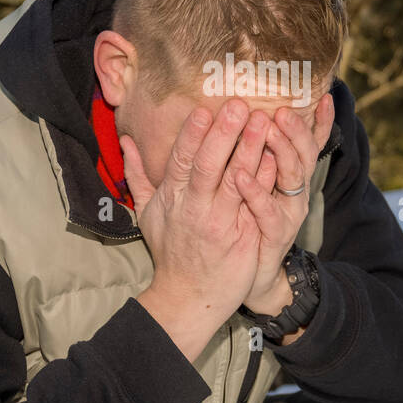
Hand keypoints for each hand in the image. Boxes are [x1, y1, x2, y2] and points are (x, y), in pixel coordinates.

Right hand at [121, 99, 269, 352]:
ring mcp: (219, 224)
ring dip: (250, 150)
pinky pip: (254, 204)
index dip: (192, 135)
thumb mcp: (147, 213)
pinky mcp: (241, 238)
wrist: (187, 298)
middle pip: (209, 166)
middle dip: (224, 134)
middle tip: (239, 105)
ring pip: (236, 181)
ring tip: (264, 122)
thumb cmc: (169, 252)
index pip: (180, 161)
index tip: (203, 108)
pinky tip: (276, 160)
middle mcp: (194, 209)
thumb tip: (126, 141)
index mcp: (172, 199)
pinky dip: (264, 181)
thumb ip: (137, 175)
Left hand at [235, 92, 334, 315]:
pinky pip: (267, 210)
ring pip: (292, 177)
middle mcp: (296, 191)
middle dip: (296, 130)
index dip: (320, 121)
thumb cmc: (253, 222)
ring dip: (281, 151)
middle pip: (304, 154)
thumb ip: (261, 153)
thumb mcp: (262, 183)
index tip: (323, 95)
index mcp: (292, 175)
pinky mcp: (274, 234)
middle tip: (283, 110)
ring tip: (267, 130)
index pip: (311, 142)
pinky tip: (240, 175)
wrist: (254, 274)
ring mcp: (289, 212)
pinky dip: (255, 191)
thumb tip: (257, 115)